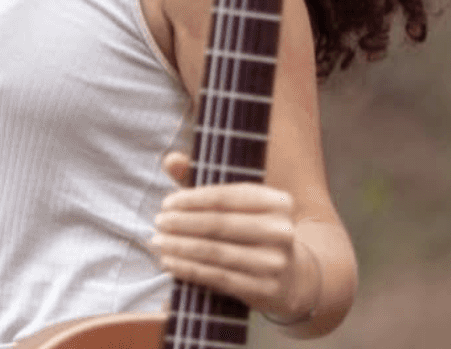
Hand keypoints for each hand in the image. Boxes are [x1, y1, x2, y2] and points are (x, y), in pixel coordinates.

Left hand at [152, 151, 320, 324]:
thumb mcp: (236, 204)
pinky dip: (190, 269)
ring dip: (180, 247)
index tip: (166, 202)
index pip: (226, 196)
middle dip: (182, 223)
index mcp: (277, 201)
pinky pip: (219, 277)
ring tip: (158, 242)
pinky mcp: (265, 289)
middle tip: (158, 222)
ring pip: (216, 252)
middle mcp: (280, 230)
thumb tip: (170, 160)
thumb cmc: (253, 230)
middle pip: (220, 224)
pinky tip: (170, 263)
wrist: (293, 278)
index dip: (192, 199)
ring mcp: (275, 262)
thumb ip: (200, 179)